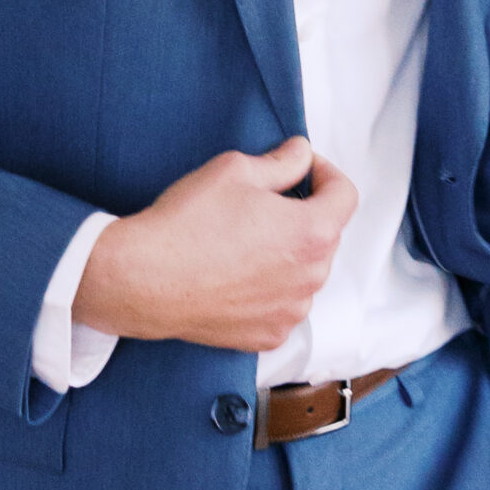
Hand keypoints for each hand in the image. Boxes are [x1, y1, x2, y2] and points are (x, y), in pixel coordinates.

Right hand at [72, 136, 356, 351]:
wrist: (145, 279)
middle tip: (262, 202)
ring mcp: (291, 311)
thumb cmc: (188, 222)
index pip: (345, 195)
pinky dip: (269, 289)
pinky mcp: (268, 335)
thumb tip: (302, 154)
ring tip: (244, 241)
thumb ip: (281, 161)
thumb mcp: (235, 170)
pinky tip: (235, 275)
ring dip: (287, 254)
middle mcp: (312, 277)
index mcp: (312, 232)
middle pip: (324, 235)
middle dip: (302, 213)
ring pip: (304, 272)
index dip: (325, 173)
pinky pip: (282, 305)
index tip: (302, 168)